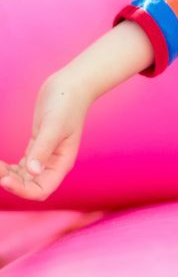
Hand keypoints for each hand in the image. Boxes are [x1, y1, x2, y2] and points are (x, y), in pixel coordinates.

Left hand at [0, 72, 91, 201]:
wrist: (71, 86)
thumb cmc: (67, 104)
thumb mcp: (54, 127)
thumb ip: (43, 149)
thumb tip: (32, 172)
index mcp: (62, 163)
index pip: (42, 189)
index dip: (22, 190)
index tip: (4, 178)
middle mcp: (54, 164)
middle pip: (30, 187)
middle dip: (11, 182)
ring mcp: (45, 156)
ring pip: (23, 178)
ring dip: (8, 176)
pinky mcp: (37, 147)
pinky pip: (21, 167)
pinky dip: (9, 168)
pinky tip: (0, 163)